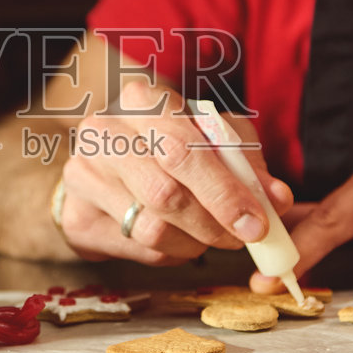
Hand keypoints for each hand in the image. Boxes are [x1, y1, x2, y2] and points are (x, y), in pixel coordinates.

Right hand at [55, 78, 293, 264]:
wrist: (107, 163)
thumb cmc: (168, 145)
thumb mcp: (214, 139)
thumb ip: (247, 165)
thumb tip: (277, 200)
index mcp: (142, 100)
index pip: (184, 149)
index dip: (225, 191)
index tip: (257, 222)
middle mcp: (103, 132)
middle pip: (165, 192)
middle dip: (213, 223)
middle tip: (243, 238)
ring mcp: (82, 173)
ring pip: (152, 227)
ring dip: (195, 243)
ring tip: (210, 237)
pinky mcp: (75, 215)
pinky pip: (136, 248)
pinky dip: (170, 252)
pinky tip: (179, 240)